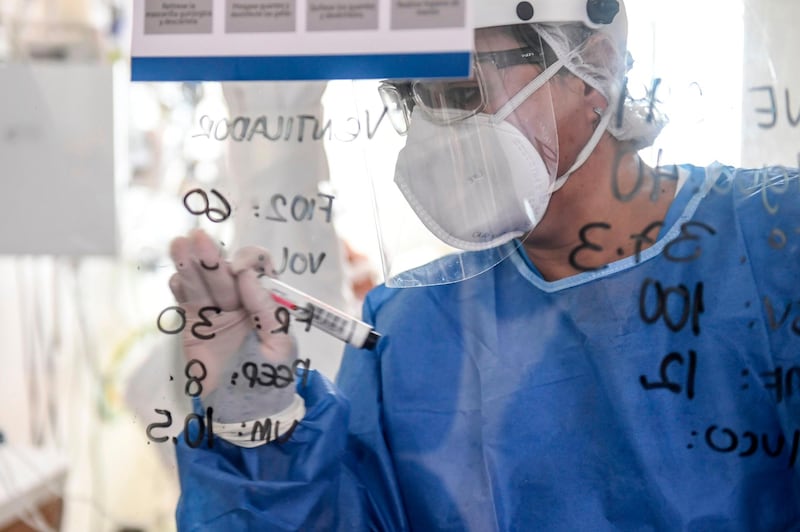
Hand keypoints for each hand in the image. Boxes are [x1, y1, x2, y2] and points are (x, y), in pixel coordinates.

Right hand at [168, 229, 297, 421]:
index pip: (255, 270)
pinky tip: (176, 277)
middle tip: (198, 240)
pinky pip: (185, 303)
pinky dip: (180, 289)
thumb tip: (248, 277)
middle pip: (223, 272)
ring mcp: (215, 312)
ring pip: (200, 283)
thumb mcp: (280, 346)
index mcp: (265, 301)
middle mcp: (239, 301)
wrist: (247, 413)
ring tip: (179, 245)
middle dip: (212, 258)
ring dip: (190, 265)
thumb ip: (268, 312)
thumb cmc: (271, 379)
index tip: (240, 271)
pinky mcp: (194, 326)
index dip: (247, 263)